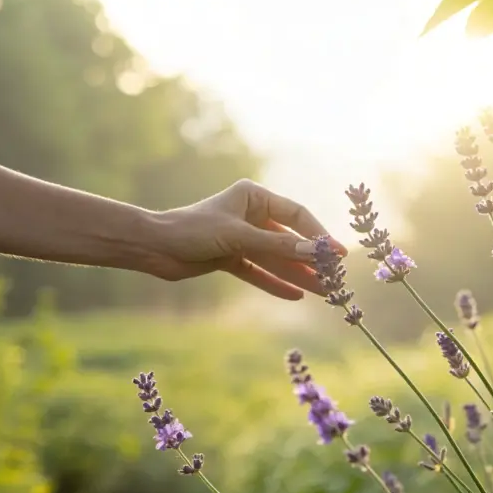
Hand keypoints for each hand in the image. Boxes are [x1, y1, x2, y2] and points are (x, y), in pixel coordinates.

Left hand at [147, 179, 346, 299]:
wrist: (153, 247)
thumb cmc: (192, 229)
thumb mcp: (239, 237)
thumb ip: (278, 247)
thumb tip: (316, 253)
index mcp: (254, 197)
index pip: (297, 216)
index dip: (319, 234)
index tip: (339, 253)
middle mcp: (251, 215)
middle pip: (290, 240)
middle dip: (311, 260)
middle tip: (335, 278)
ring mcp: (242, 238)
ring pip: (277, 259)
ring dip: (298, 275)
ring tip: (324, 292)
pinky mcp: (231, 257)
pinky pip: (260, 272)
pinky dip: (275, 283)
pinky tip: (297, 295)